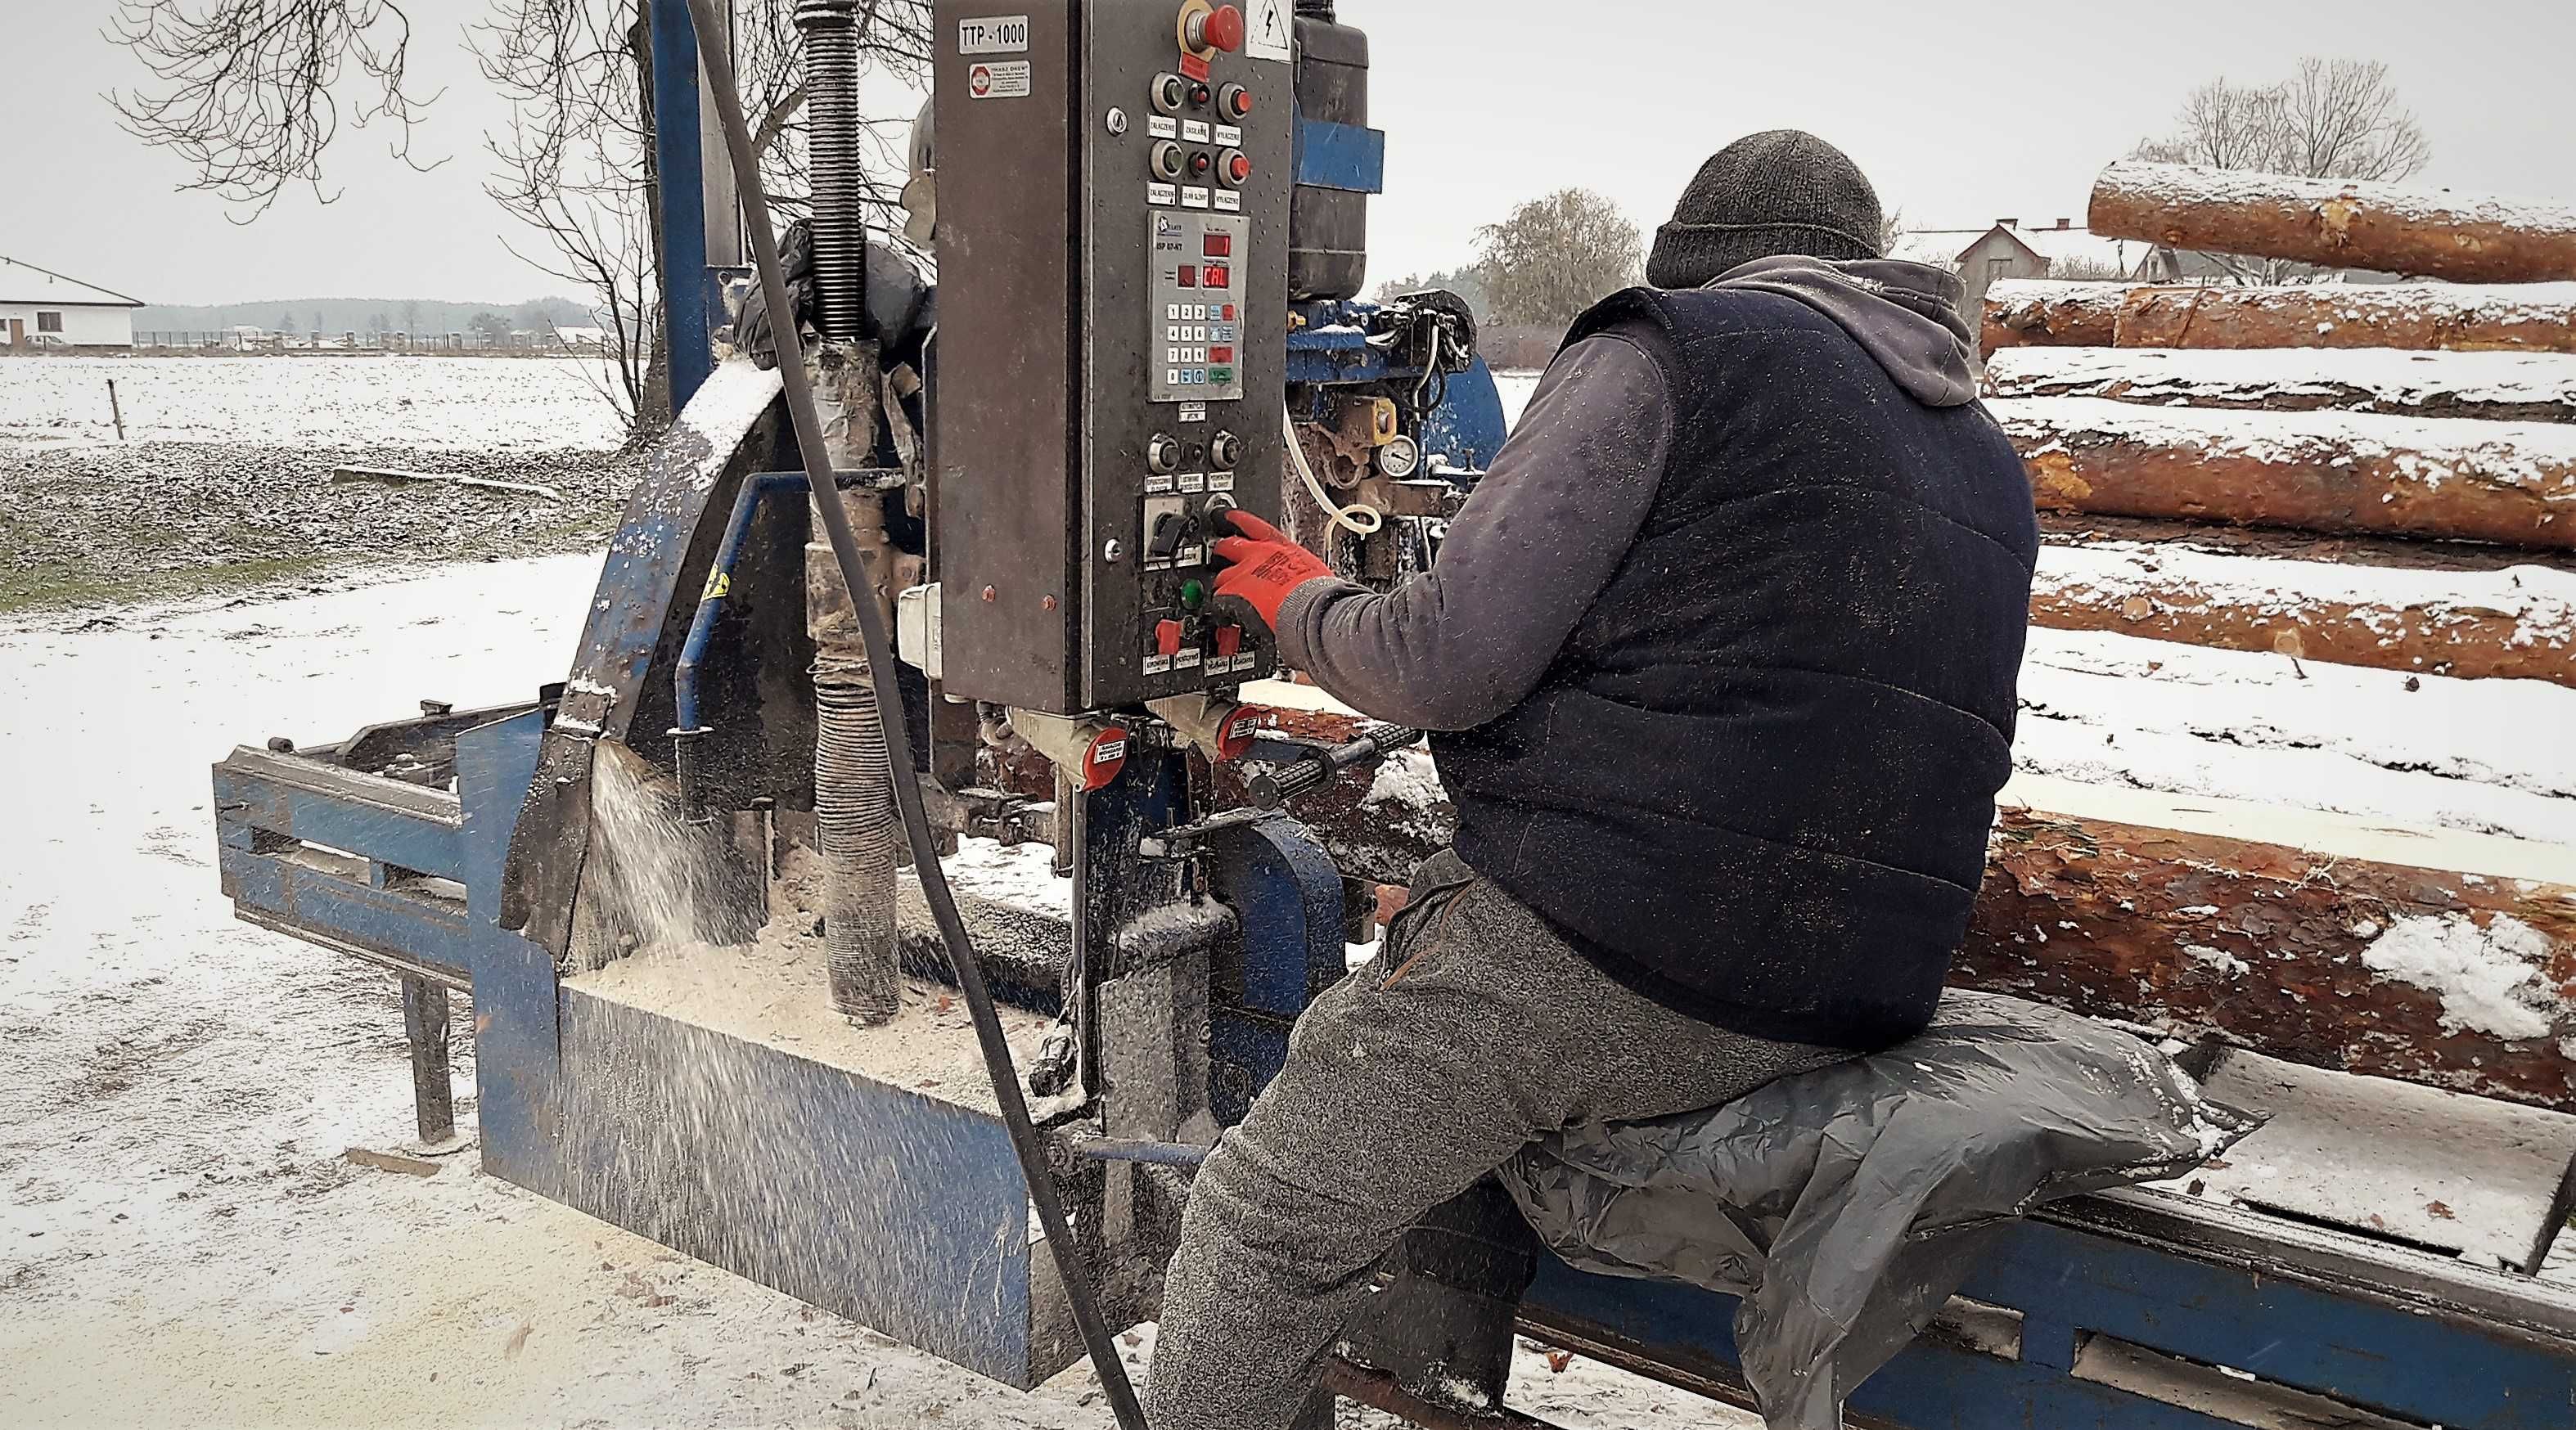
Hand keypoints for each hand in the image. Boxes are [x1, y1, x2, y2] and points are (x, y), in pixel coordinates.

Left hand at [1212, 510, 1332, 630]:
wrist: (1308, 606)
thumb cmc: (1317, 592)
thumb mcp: (1310, 572)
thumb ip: (1296, 570)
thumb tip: (1298, 581)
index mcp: (1281, 548)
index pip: (1256, 527)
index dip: (1240, 520)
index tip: (1230, 516)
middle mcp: (1258, 555)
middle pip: (1230, 546)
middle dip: (1222, 549)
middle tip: (1219, 553)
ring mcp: (1242, 573)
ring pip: (1222, 575)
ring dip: (1223, 583)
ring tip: (1224, 594)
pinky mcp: (1232, 592)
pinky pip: (1218, 599)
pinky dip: (1221, 608)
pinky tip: (1225, 616)